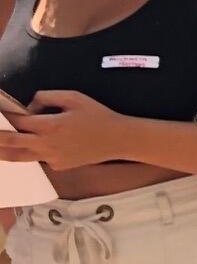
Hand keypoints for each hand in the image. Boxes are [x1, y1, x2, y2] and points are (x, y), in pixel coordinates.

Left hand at [0, 91, 125, 170]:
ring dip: (2, 152)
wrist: (118, 140)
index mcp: (50, 125)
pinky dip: (32, 152)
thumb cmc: (97, 115)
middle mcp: (47, 144)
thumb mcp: (74, 97)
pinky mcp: (58, 166)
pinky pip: (39, 159)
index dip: (4, 116)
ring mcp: (51, 158)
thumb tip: (28, 107)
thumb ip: (46, 97)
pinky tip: (33, 147)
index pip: (17, 121)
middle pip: (11, 141)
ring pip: (18, 156)